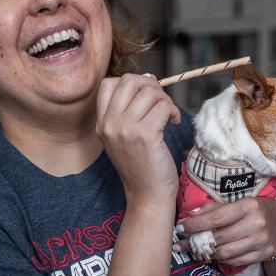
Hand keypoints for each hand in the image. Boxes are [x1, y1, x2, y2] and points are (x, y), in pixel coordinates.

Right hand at [96, 73, 180, 207]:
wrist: (147, 195)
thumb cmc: (142, 166)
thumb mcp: (125, 137)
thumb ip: (130, 110)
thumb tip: (148, 80)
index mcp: (102, 123)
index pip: (108, 84)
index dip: (131, 83)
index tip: (146, 96)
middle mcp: (109, 124)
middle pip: (129, 81)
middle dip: (150, 86)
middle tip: (160, 103)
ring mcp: (125, 129)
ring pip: (149, 92)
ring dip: (165, 100)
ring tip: (169, 116)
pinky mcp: (145, 135)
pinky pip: (163, 106)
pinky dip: (173, 111)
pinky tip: (174, 123)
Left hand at [174, 197, 275, 266]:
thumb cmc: (254, 208)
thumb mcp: (237, 202)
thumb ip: (214, 208)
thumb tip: (190, 215)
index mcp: (249, 206)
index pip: (216, 218)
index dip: (195, 225)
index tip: (180, 228)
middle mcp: (257, 224)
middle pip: (219, 238)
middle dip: (196, 242)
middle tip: (180, 244)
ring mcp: (262, 242)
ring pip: (226, 253)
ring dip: (206, 253)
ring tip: (194, 250)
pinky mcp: (263, 254)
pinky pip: (235, 261)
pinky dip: (221, 259)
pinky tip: (213, 254)